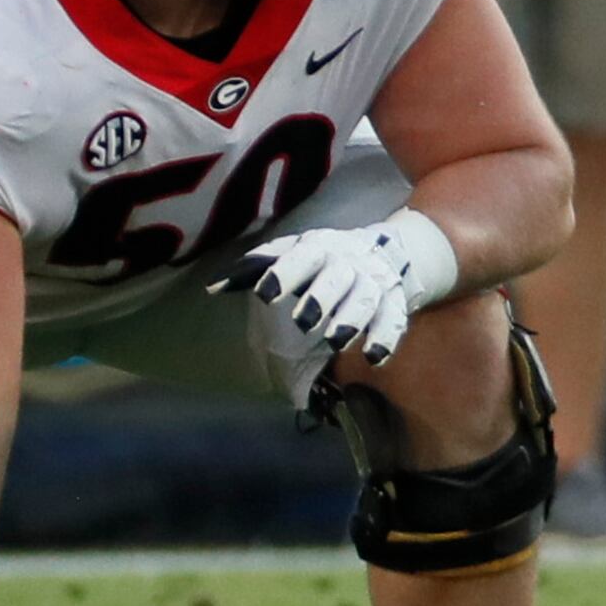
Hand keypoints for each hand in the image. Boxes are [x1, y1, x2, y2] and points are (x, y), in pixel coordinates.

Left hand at [212, 211, 456, 363]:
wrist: (383, 252)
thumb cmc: (321, 260)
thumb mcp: (291, 254)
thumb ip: (253, 269)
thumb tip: (212, 288)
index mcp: (319, 248)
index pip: (303, 257)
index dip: (286, 273)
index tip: (266, 292)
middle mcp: (349, 264)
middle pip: (338, 278)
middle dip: (322, 298)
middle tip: (303, 321)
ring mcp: (374, 283)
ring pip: (367, 299)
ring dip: (353, 319)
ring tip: (336, 341)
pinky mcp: (393, 304)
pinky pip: (393, 320)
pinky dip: (386, 338)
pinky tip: (373, 357)